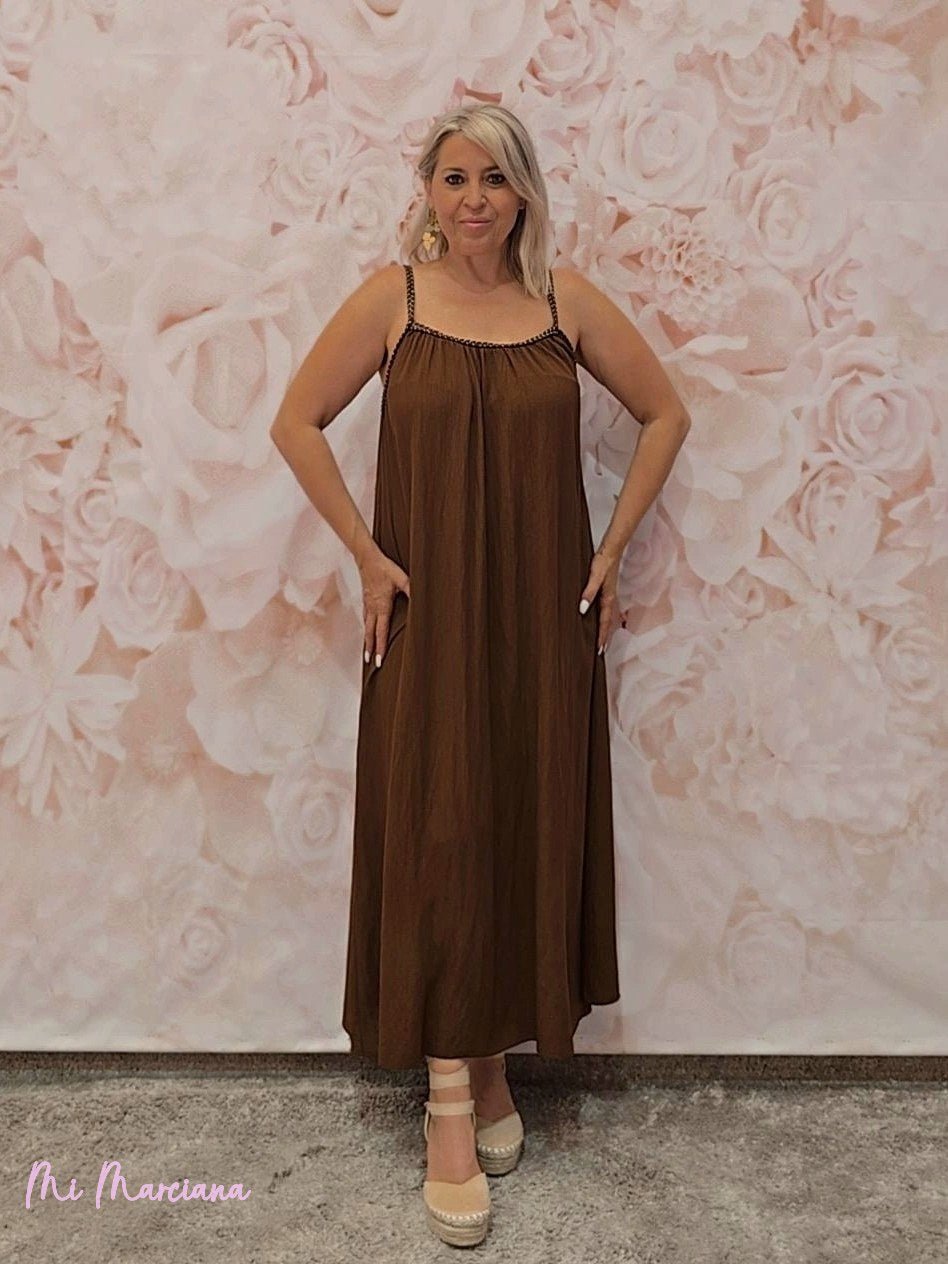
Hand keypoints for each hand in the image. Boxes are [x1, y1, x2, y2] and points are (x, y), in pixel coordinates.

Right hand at [358, 544, 409, 666]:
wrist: (366, 558)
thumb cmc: (384, 567)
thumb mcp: (401, 578)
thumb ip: (412, 589)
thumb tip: (423, 599)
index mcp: (382, 606)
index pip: (381, 631)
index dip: (380, 646)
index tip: (378, 659)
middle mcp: (372, 608)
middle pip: (370, 633)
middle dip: (370, 648)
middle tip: (370, 662)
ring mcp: (367, 604)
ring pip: (366, 626)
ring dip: (366, 640)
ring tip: (366, 651)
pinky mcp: (365, 599)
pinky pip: (365, 618)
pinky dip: (366, 628)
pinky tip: (367, 630)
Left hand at [579, 546, 620, 655]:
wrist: (612, 548)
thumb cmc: (603, 561)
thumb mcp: (594, 577)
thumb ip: (588, 593)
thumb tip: (583, 610)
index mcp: (608, 599)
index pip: (605, 623)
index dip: (602, 637)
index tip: (599, 650)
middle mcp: (611, 599)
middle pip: (609, 623)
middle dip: (606, 637)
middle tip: (601, 651)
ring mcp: (611, 594)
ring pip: (609, 617)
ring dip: (607, 629)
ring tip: (603, 640)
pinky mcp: (608, 590)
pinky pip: (608, 609)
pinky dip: (606, 618)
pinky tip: (602, 618)